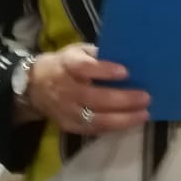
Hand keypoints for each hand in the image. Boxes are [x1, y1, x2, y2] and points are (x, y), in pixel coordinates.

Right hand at [27, 44, 149, 134]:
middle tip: (146, 97)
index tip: (126, 72)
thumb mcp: (77, 51)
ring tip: (143, 114)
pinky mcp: (68, 125)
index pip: (84, 68)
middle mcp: (65, 89)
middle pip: (94, 97)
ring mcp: (66, 110)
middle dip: (123, 99)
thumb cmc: (65, 64)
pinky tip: (130, 123)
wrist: (35, 85)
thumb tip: (128, 59)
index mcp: (67, 65)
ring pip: (95, 119)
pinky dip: (113, 127)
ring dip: (122, 119)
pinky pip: (93, 130)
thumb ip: (97, 55)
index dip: (104, 71)